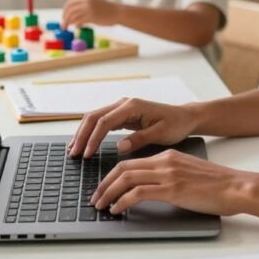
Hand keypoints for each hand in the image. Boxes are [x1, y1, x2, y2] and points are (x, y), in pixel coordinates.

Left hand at [62, 0, 119, 27]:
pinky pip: (80, 21)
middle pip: (70, 10)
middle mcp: (86, 1)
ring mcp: (89, 9)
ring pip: (73, 16)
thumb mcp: (93, 3)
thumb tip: (72, 17)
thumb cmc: (106, 9)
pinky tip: (77, 27)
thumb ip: (83, 7)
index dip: (64, 11)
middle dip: (64, 18)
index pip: (70, 3)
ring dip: (68, 23)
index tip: (63, 17)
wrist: (118, 12)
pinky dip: (76, 25)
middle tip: (63, 25)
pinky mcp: (92, 17)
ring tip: (67, 28)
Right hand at [69, 97, 197, 157]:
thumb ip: (139, 139)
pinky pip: (102, 122)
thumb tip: (119, 146)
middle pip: (94, 117)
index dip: (93, 139)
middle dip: (82, 135)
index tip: (87, 154)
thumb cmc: (175, 124)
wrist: (184, 117)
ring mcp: (122, 108)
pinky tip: (85, 143)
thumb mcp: (160, 134)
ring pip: (95, 118)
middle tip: (73, 153)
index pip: (105, 122)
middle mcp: (124, 104)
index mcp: (132, 106)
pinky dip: (91, 132)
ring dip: (83, 132)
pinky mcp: (122, 114)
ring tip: (74, 149)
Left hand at [91, 149, 252, 216]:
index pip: (132, 162)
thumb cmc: (218, 184)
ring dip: (109, 193)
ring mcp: (168, 174)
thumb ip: (171, 175)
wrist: (236, 186)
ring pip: (126, 179)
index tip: (104, 186)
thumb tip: (154, 188)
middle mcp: (164, 161)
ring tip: (101, 205)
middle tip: (95, 197)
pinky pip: (138, 193)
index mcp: (168, 156)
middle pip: (123, 168)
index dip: (113, 174)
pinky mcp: (172, 189)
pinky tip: (118, 210)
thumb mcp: (189, 173)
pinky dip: (123, 202)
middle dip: (104, 183)